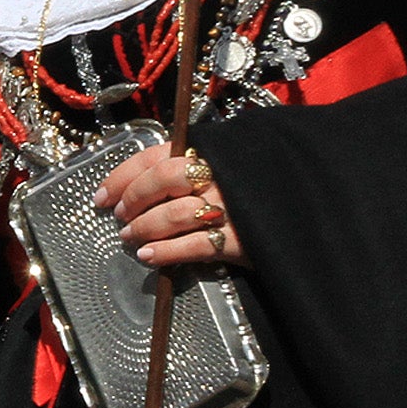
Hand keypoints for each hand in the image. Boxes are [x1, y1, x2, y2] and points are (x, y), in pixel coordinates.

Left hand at [96, 145, 243, 267]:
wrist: (304, 210)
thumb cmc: (253, 190)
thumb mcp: (224, 166)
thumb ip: (187, 168)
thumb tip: (137, 186)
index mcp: (211, 152)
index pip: (156, 156)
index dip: (123, 176)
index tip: (102, 196)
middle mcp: (220, 175)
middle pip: (163, 179)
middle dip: (134, 199)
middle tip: (120, 217)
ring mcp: (232, 206)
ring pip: (175, 214)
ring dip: (144, 227)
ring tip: (130, 239)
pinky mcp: (242, 239)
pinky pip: (195, 245)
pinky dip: (166, 251)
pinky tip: (149, 255)